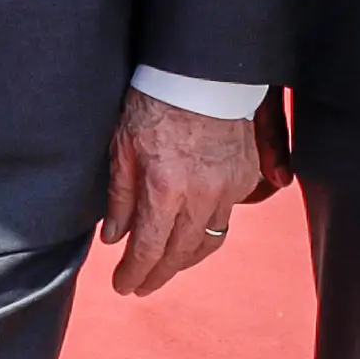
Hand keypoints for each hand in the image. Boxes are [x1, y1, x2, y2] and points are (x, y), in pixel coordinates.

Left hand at [101, 88, 263, 295]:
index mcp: (165, 188)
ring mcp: (229, 187)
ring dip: (185, 260)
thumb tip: (114, 239)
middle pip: (180, 254)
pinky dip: (208, 231)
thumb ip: (120, 198)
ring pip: (208, 241)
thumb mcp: (123, 147)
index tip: (122, 285)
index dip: (133, 273)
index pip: (148, 249)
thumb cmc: (155, 102)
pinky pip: (228, 216)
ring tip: (166, 267)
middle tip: (141, 286)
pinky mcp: (245, 176)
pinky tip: (193, 233)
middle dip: (157, 276)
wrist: (203, 71)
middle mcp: (201, 195)